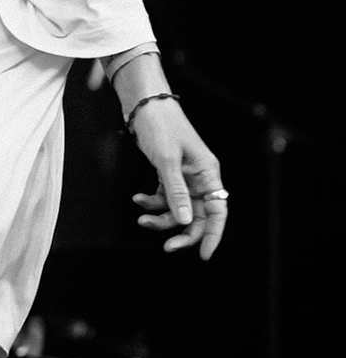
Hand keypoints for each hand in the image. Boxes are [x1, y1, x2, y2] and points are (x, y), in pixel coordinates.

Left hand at [127, 96, 227, 259]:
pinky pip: (164, 197)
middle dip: (181, 231)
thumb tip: (186, 221)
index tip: (202, 255)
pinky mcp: (168, 172)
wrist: (143, 102)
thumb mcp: (166, 160)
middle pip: (198, 215)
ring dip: (161, 217)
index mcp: (208, 174)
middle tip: (165, 245)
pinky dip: (152, 202)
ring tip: (141, 217)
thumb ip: (176, 191)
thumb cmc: (159, 125)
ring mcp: (184, 176)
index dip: (213, 235)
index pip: (218, 212)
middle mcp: (200, 177)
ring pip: (178, 208)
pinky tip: (138, 199)